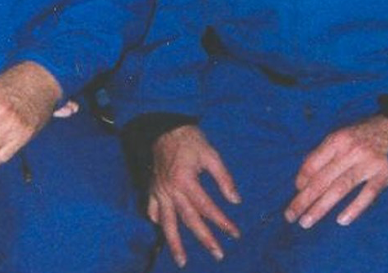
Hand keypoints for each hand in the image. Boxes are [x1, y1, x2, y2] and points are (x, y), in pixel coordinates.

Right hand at [147, 124, 240, 266]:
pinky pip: (152, 210)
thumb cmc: (191, 140)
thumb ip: (224, 178)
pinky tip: (163, 231)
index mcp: (186, 181)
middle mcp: (171, 191)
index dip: (222, 222)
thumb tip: (235, 200)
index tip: (234, 233)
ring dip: (175, 244)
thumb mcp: (211, 155)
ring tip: (182, 261)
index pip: (207, 208)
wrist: (165, 128)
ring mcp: (159, 192)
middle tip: (218, 255)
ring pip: (166, 223)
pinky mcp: (152, 189)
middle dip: (205, 239)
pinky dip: (157, 222)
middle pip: (189, 221)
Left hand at [284, 114, 387, 228]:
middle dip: (304, 199)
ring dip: (321, 207)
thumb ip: (320, 156)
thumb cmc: (357, 137)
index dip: (301, 180)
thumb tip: (301, 182)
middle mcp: (351, 150)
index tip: (295, 193)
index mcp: (337, 140)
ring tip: (307, 221)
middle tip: (290, 216)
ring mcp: (368, 163)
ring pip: (341, 188)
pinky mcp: (383, 175)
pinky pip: (367, 194)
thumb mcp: (337, 138)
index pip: (313, 163)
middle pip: (323, 179)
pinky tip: (341, 220)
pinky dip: (354, 208)